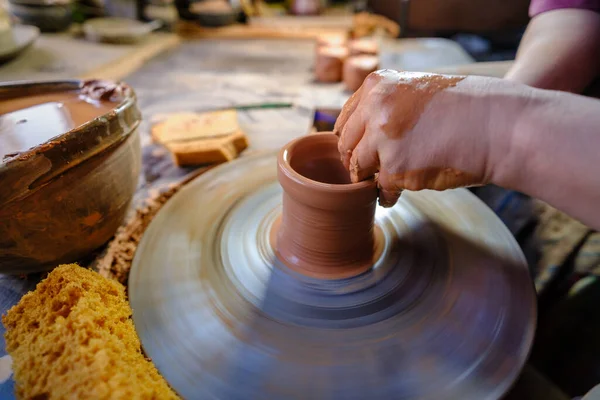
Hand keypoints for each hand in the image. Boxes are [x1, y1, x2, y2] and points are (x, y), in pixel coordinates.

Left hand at [333, 70, 526, 206]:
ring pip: (360, 169)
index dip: (352, 139)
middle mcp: (374, 109)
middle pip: (346, 146)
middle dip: (357, 162)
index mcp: (378, 85)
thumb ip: (388, 105)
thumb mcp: (419, 90)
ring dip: (372, 179)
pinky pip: (380, 189)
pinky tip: (399, 193)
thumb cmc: (470, 108)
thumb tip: (364, 133)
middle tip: (370, 172)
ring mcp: (382, 140)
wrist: (501, 126)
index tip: (360, 151)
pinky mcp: (395, 169)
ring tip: (389, 181)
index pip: (345, 119)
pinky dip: (387, 196)